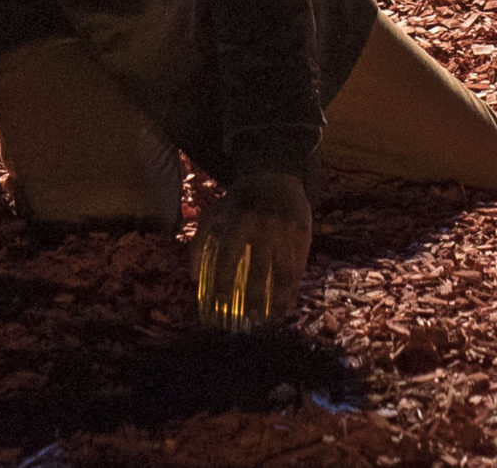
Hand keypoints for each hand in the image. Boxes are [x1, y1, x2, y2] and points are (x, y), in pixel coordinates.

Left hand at [192, 173, 310, 332]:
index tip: (221, 302)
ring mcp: (287, 230)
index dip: (224, 280)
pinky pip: (299, 268)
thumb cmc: (240, 200)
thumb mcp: (217, 210)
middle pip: (260, 269)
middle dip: (255, 298)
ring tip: (271, 321)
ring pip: (285, 273)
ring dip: (279, 301)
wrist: (275, 175)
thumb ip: (201, 240)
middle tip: (249, 319)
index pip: (230, 254)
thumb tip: (193, 278)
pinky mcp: (303, 234)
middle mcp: (265, 225)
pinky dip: (293, 290)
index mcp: (240, 219)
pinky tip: (286, 306)